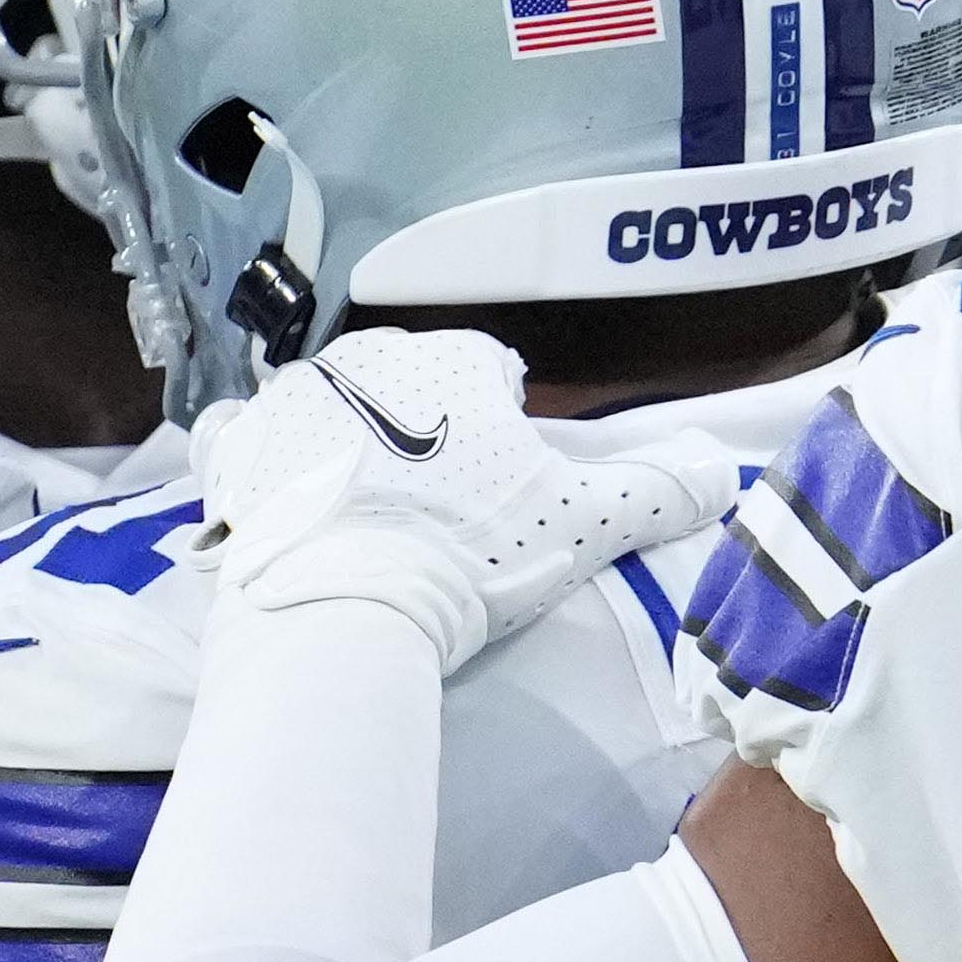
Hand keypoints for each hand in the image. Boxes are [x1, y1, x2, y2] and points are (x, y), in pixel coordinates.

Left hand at [199, 331, 751, 676]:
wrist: (346, 604)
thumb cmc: (474, 551)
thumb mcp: (587, 525)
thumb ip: (657, 492)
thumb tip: (723, 473)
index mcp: (452, 358)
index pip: (491, 371)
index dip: (507, 430)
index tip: (507, 487)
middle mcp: (366, 357)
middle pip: (411, 386)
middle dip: (426, 433)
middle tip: (445, 512)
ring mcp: (291, 400)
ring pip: (333, 408)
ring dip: (350, 447)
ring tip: (371, 519)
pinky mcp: (238, 451)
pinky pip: (252, 440)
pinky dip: (272, 465)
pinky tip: (294, 505)